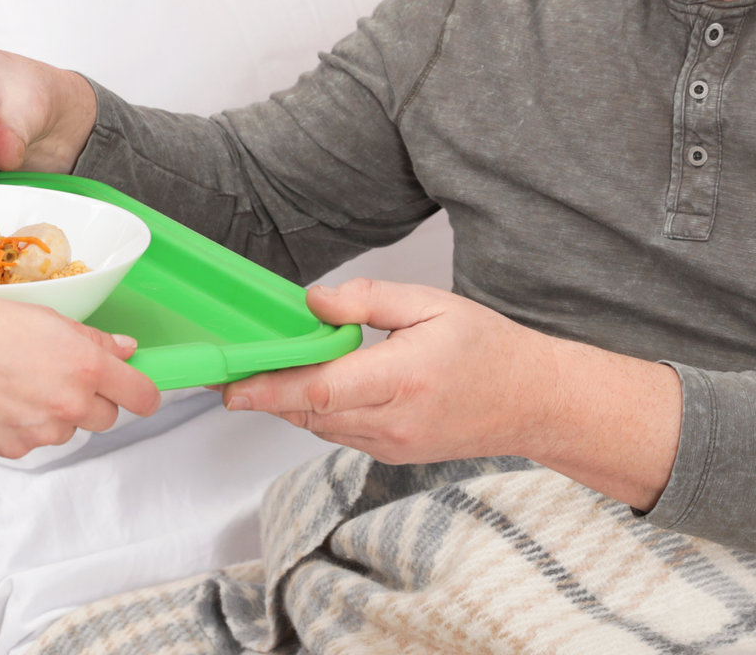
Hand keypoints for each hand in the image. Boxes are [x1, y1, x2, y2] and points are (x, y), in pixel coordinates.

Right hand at [0, 300, 161, 457]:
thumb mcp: (48, 319)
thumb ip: (93, 340)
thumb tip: (124, 350)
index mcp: (86, 367)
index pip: (141, 396)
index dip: (144, 395)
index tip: (141, 394)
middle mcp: (70, 404)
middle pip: (106, 418)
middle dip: (91, 402)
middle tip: (60, 378)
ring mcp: (42, 432)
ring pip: (66, 431)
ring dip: (54, 414)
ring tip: (19, 385)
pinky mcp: (14, 449)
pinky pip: (32, 442)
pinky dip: (22, 426)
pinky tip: (1, 401)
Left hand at [223, 278, 558, 461]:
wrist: (530, 401)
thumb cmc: (486, 347)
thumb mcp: (430, 303)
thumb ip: (367, 300)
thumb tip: (313, 301)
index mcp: (403, 378)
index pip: (321, 389)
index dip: (268, 387)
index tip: (231, 382)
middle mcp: (393, 421)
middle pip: (308, 412)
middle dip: (263, 394)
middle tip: (225, 373)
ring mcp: (392, 445)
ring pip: (319, 426)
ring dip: (287, 402)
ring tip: (260, 373)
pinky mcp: (392, 455)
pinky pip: (340, 434)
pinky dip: (317, 411)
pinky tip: (312, 386)